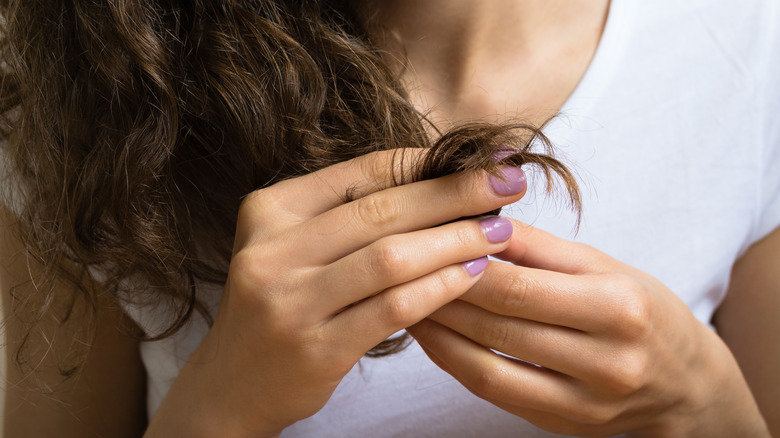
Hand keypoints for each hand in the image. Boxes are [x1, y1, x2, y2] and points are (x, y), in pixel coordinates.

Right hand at [145, 150, 527, 437]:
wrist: (231, 385)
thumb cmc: (279, 305)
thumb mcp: (293, 247)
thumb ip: (348, 215)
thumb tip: (440, 181)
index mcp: (269, 210)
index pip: (363, 172)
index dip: (429, 162)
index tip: (483, 156)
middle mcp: (272, 250)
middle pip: (382, 210)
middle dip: (455, 193)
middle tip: (509, 182)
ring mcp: (290, 300)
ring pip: (391, 257)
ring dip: (455, 240)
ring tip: (500, 231)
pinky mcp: (316, 347)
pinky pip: (393, 308)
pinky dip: (439, 287)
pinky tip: (473, 275)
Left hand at [408, 220, 769, 436]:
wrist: (686, 383)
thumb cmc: (643, 309)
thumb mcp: (604, 265)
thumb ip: (538, 246)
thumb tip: (475, 220)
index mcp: (617, 307)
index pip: (517, 283)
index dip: (461, 262)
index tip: (421, 240)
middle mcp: (604, 361)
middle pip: (496, 324)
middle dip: (438, 292)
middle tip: (396, 267)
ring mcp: (583, 403)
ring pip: (484, 365)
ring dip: (436, 330)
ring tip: (401, 299)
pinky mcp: (562, 425)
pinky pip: (492, 392)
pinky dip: (453, 361)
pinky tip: (431, 334)